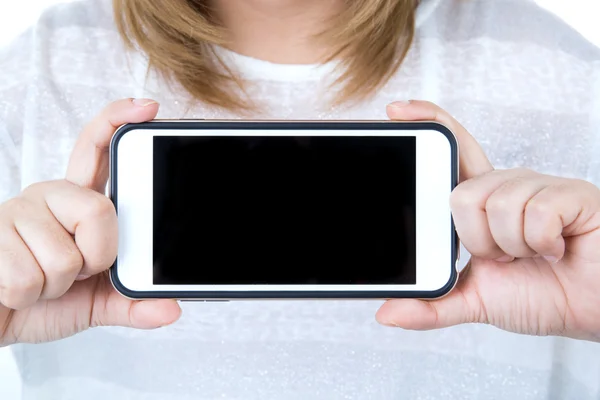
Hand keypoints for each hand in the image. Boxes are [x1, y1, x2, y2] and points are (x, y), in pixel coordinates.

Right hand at [0, 99, 180, 345]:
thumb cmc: (40, 302)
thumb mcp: (94, 302)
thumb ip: (131, 303)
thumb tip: (171, 309)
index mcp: (76, 201)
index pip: (95, 150)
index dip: (117, 122)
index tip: (147, 107)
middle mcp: (47, 196)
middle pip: (99, 211)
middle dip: (96, 257)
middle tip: (77, 271)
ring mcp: (15, 212)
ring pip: (66, 257)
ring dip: (55, 285)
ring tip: (38, 281)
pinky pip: (29, 278)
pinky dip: (27, 296)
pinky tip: (13, 287)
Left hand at [377, 100, 599, 341]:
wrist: (594, 309)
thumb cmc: (543, 294)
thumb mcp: (476, 300)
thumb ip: (432, 305)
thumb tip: (387, 314)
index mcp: (482, 200)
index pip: (451, 151)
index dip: (428, 123)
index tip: (396, 109)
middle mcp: (507, 185)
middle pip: (462, 193)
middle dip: (478, 241)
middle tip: (505, 257)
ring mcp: (540, 186)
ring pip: (496, 205)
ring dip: (512, 248)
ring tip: (534, 255)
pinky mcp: (571, 193)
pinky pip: (535, 213)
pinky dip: (542, 245)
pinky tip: (558, 248)